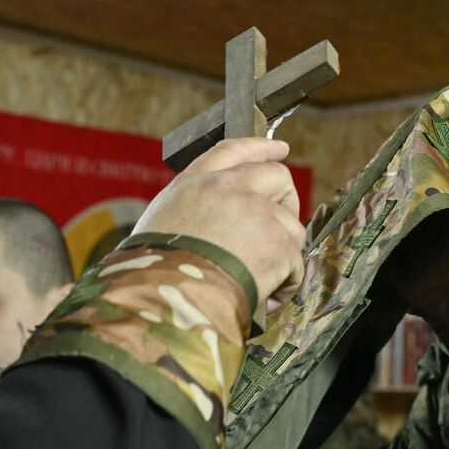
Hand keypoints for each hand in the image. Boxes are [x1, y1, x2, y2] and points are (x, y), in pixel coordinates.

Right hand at [135, 138, 305, 310]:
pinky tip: (265, 298)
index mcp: (196, 183)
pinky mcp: (278, 245)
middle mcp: (229, 189)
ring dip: (284, 254)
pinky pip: (296, 264)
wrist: (167, 299)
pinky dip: (286, 284)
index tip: (281, 150)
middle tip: (280, 231)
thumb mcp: (158, 225)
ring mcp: (258, 213)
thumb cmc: (152, 273)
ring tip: (262, 281)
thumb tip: (207, 229)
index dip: (261, 149)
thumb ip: (189, 213)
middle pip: (278, 177)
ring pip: (292, 226)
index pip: (234, 151)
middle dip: (287, 201)